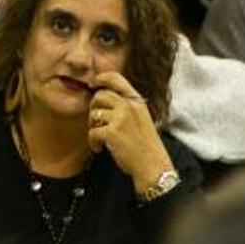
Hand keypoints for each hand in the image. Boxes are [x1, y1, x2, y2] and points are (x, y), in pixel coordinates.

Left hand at [86, 72, 173, 194]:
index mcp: (137, 102)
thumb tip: (102, 96)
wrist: (153, 165)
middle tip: (97, 123)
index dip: (102, 78)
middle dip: (94, 108)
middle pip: (100, 95)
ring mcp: (121, 118)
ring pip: (94, 113)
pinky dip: (93, 142)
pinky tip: (100, 149)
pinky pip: (92, 132)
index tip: (94, 83)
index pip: (117, 78)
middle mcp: (129, 106)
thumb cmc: (144, 145)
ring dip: (93, 126)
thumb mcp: (141, 118)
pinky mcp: (112, 132)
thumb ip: (126, 106)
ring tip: (100, 138)